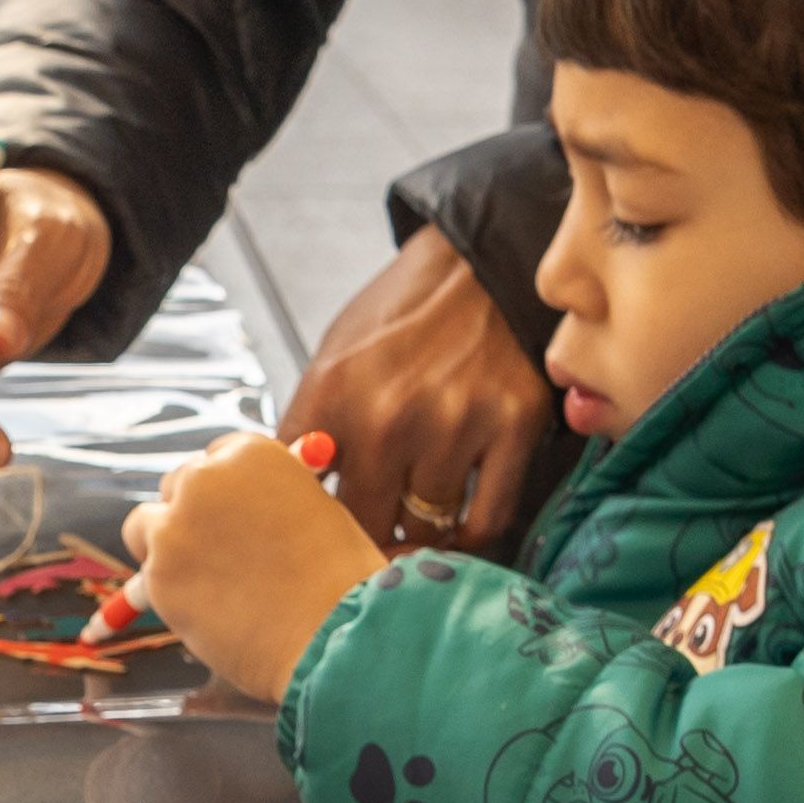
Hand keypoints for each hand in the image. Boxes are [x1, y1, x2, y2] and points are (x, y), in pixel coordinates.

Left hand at [114, 430, 388, 703]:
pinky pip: (143, 581)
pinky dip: (163, 594)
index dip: (224, 492)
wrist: (332, 632)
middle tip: (215, 551)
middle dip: (191, 514)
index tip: (232, 516)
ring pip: (145, 527)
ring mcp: (175, 528)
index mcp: (250, 454)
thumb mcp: (315, 511)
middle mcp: (206, 479)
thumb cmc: (338, 579)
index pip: (216, 458)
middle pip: (177, 486)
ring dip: (163, 547)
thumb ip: (271, 500)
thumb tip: (242, 506)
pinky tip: (196, 612)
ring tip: (200, 580)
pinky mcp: (158, 576)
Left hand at [280, 228, 554, 553]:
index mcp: (333, 393)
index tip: (314, 532)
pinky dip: (468, 536)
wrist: (481, 265)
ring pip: (425, 529)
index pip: (301, 494)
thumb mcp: (334, 358)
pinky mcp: (513, 429)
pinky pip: (486, 521)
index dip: (306, 522)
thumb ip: (311, 429)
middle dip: (361, 537)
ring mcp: (456, 425)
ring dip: (417, 532)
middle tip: (366, 536)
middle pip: (363, 525)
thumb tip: (290, 500)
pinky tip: (455, 525)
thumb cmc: (403, 317)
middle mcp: (390, 414)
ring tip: (413, 516)